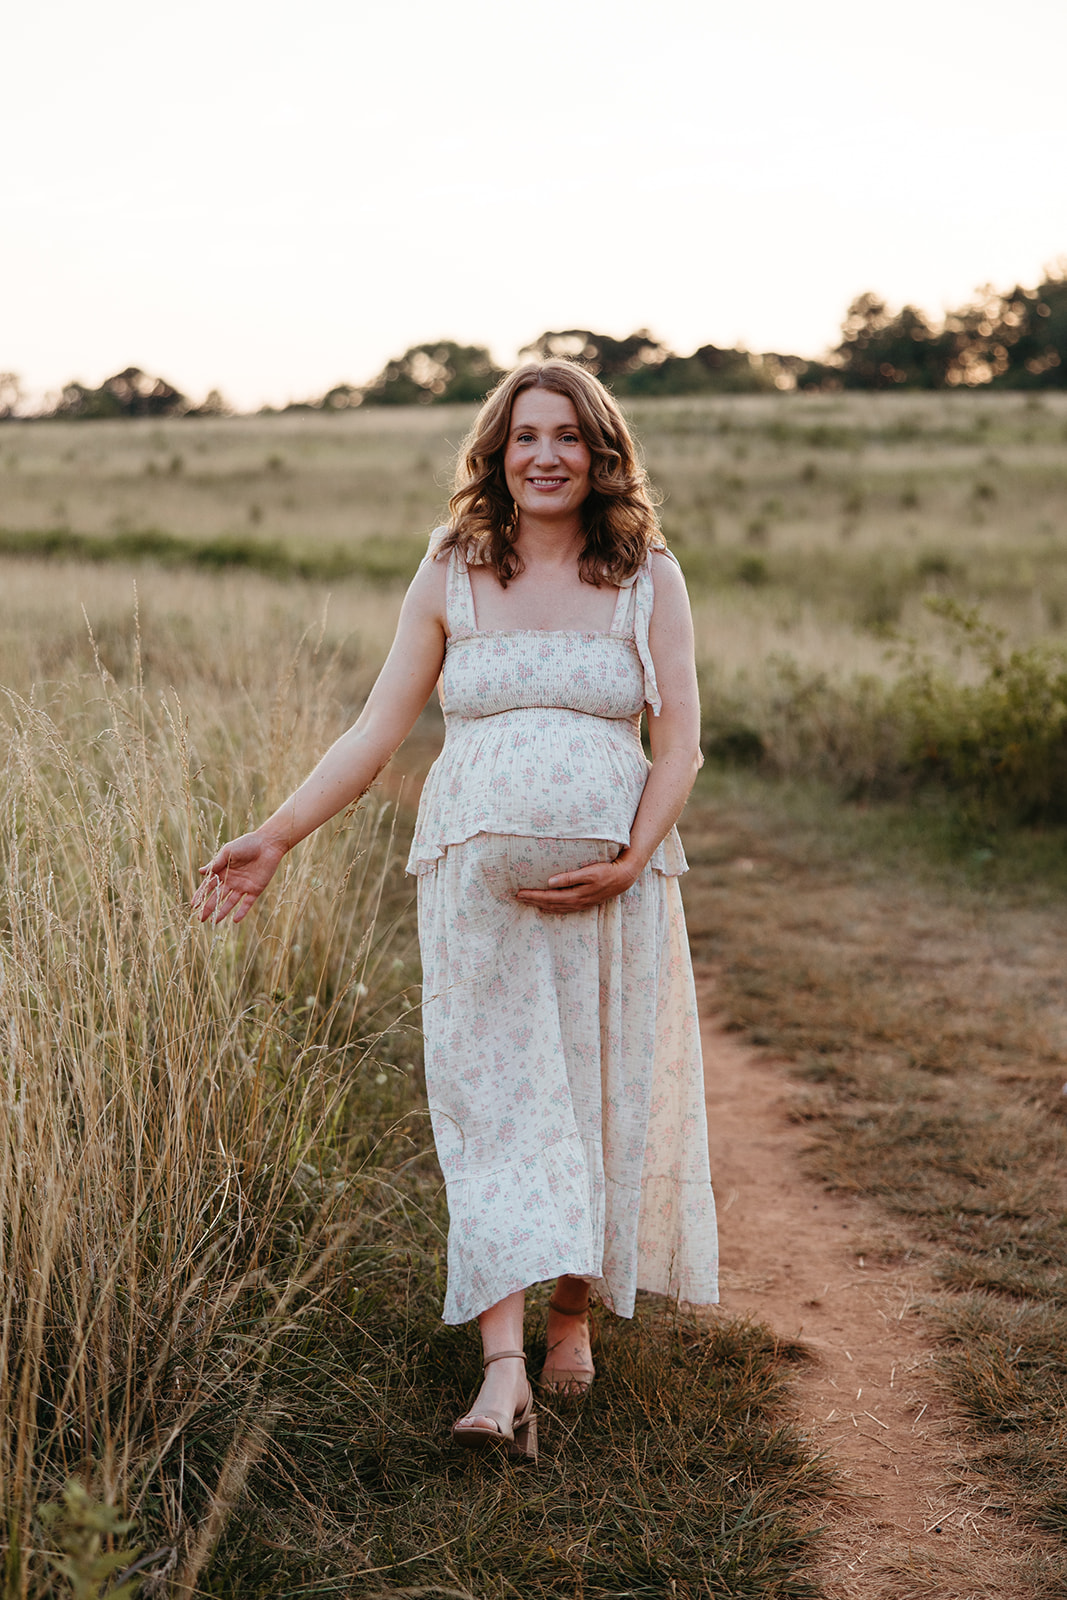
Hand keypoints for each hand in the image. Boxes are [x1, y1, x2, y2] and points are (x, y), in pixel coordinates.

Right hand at [193, 831, 286, 923]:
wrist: (268, 844)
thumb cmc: (246, 844)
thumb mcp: (228, 852)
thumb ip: (215, 863)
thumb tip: (200, 872)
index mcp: (223, 871)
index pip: (209, 886)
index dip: (201, 895)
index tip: (193, 905)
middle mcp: (231, 881)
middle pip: (217, 897)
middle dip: (209, 908)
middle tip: (200, 919)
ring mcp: (243, 886)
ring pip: (230, 902)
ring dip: (222, 912)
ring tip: (214, 922)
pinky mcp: (255, 889)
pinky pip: (247, 903)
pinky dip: (242, 912)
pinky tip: (235, 920)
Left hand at [514, 855, 637, 913]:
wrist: (623, 878)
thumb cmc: (606, 872)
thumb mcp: (588, 872)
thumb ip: (569, 877)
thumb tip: (550, 882)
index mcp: (575, 895)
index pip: (548, 897)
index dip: (533, 896)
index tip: (519, 893)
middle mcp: (576, 902)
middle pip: (549, 904)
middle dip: (532, 901)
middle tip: (517, 897)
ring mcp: (580, 904)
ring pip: (555, 908)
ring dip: (540, 905)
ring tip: (527, 902)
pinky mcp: (584, 903)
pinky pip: (563, 909)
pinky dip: (552, 909)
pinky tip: (546, 907)